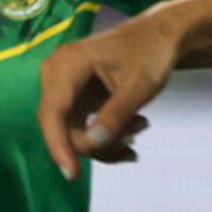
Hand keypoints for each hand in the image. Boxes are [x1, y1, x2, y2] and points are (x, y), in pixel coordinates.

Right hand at [39, 17, 178, 175]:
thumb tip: (92, 144)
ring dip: (107, 141)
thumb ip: (116, 114)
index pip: (53, 112)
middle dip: (99, 142)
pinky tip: (134, 129)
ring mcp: (64, 89)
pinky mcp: (74, 100)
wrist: (159, 36)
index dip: (59, 145)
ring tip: (141, 125)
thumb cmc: (151, 52)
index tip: (72, 174)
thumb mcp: (140, 85)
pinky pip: (81, 130)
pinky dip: (107, 138)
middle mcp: (57, 75)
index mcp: (68, 63)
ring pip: (73, 134)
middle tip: (138, 131)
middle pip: (62, 128)